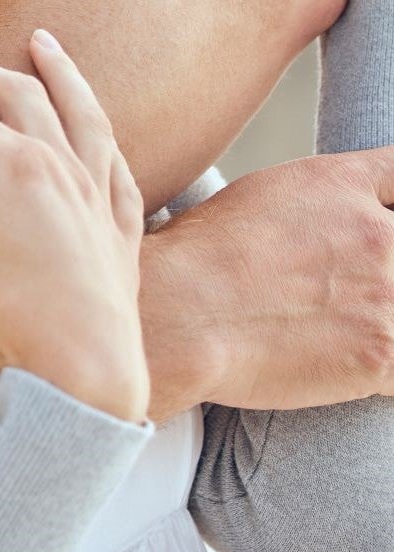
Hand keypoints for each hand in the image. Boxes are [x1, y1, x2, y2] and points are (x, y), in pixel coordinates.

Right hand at [0, 32, 149, 421]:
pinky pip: (117, 163)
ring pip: (82, 112)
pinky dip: (100, 132)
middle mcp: (65, 169)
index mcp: (20, 171)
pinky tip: (92, 126)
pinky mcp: (122, 231)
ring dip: (59, 72)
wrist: (91, 392)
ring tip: (43, 41)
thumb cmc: (18, 334)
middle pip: (14, 93)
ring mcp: (99, 197)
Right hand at [142, 146, 393, 410]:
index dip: (388, 203)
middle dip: (381, 264)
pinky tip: (344, 364)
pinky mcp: (382, 352)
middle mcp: (375, 232)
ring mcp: (386, 293)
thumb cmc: (200, 255)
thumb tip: (335, 225)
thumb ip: (319, 202)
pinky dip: (381, 368)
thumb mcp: (261, 195)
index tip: (375, 222)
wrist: (179, 310)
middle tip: (346, 283)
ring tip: (335, 324)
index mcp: (340, 184)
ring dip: (379, 317)